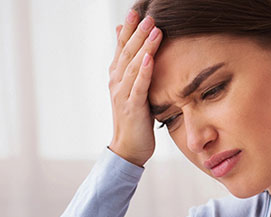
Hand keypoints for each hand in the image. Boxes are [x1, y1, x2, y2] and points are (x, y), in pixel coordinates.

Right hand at [107, 9, 161, 166]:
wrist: (128, 148)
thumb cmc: (133, 118)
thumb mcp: (131, 89)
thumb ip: (129, 66)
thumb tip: (122, 40)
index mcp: (116, 76)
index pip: (122, 47)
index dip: (128, 29)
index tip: (136, 11)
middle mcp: (116, 82)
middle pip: (127, 52)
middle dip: (137, 32)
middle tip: (148, 15)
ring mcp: (123, 94)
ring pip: (132, 65)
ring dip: (144, 46)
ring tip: (155, 29)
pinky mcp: (132, 107)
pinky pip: (139, 86)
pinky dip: (144, 71)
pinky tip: (149, 58)